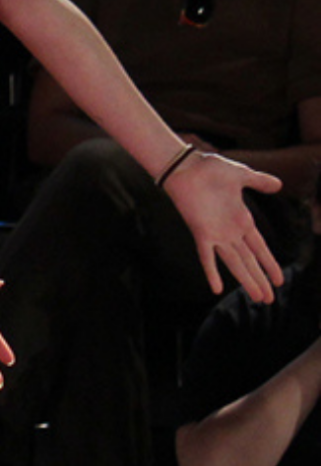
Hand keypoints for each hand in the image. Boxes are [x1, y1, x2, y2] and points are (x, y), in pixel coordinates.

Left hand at [166, 149, 285, 302]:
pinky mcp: (200, 232)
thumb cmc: (210, 169)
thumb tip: (279, 185)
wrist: (185, 165)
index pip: (260, 248)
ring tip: (257, 298)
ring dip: (246, 280)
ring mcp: (216, 234)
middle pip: (249, 262)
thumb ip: (259, 182)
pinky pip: (206, 256)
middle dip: (259, 280)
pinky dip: (211, 272)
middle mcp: (230, 232)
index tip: (280, 280)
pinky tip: (217, 288)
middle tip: (269, 301)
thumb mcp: (242, 175)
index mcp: (241, 220)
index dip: (269, 264)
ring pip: (235, 263)